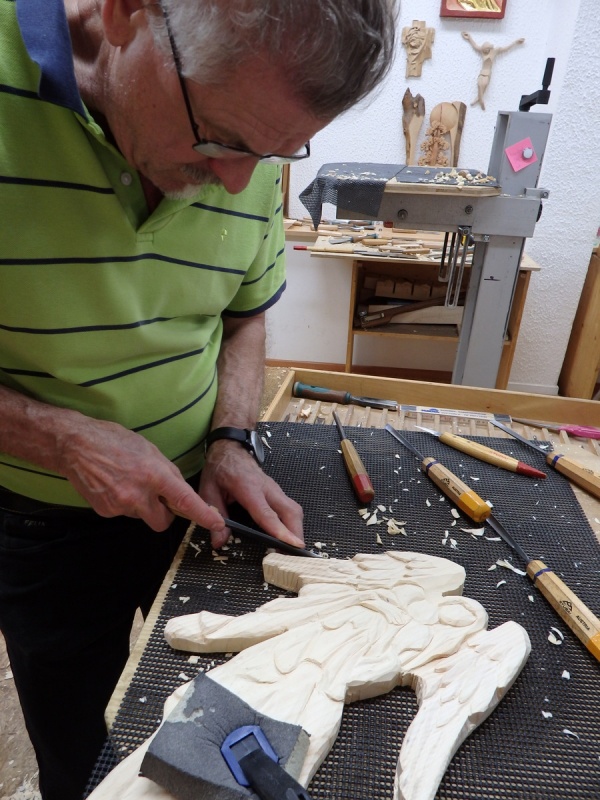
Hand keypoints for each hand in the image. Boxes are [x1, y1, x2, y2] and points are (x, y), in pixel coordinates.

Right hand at [57, 416, 224, 532]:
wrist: (76, 446)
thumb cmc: (114, 441)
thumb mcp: (150, 450)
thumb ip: (168, 473)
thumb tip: (180, 493)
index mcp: (154, 475)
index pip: (185, 501)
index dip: (203, 515)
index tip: (216, 524)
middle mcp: (138, 494)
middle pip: (163, 522)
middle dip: (164, 514)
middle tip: (158, 498)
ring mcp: (120, 505)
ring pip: (142, 517)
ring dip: (142, 505)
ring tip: (128, 481)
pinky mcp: (106, 512)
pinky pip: (125, 514)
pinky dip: (124, 503)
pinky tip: (115, 485)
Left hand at [199, 441, 303, 549]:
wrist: (230, 448)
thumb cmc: (219, 468)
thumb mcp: (208, 490)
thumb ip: (214, 515)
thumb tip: (219, 541)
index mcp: (248, 487)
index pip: (267, 513)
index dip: (279, 530)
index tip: (292, 544)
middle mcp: (267, 488)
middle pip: (290, 511)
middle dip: (296, 534)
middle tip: (294, 555)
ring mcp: (275, 489)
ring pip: (294, 510)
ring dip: (297, 530)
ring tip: (291, 550)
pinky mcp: (277, 492)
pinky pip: (290, 508)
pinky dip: (293, 524)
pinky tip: (287, 537)